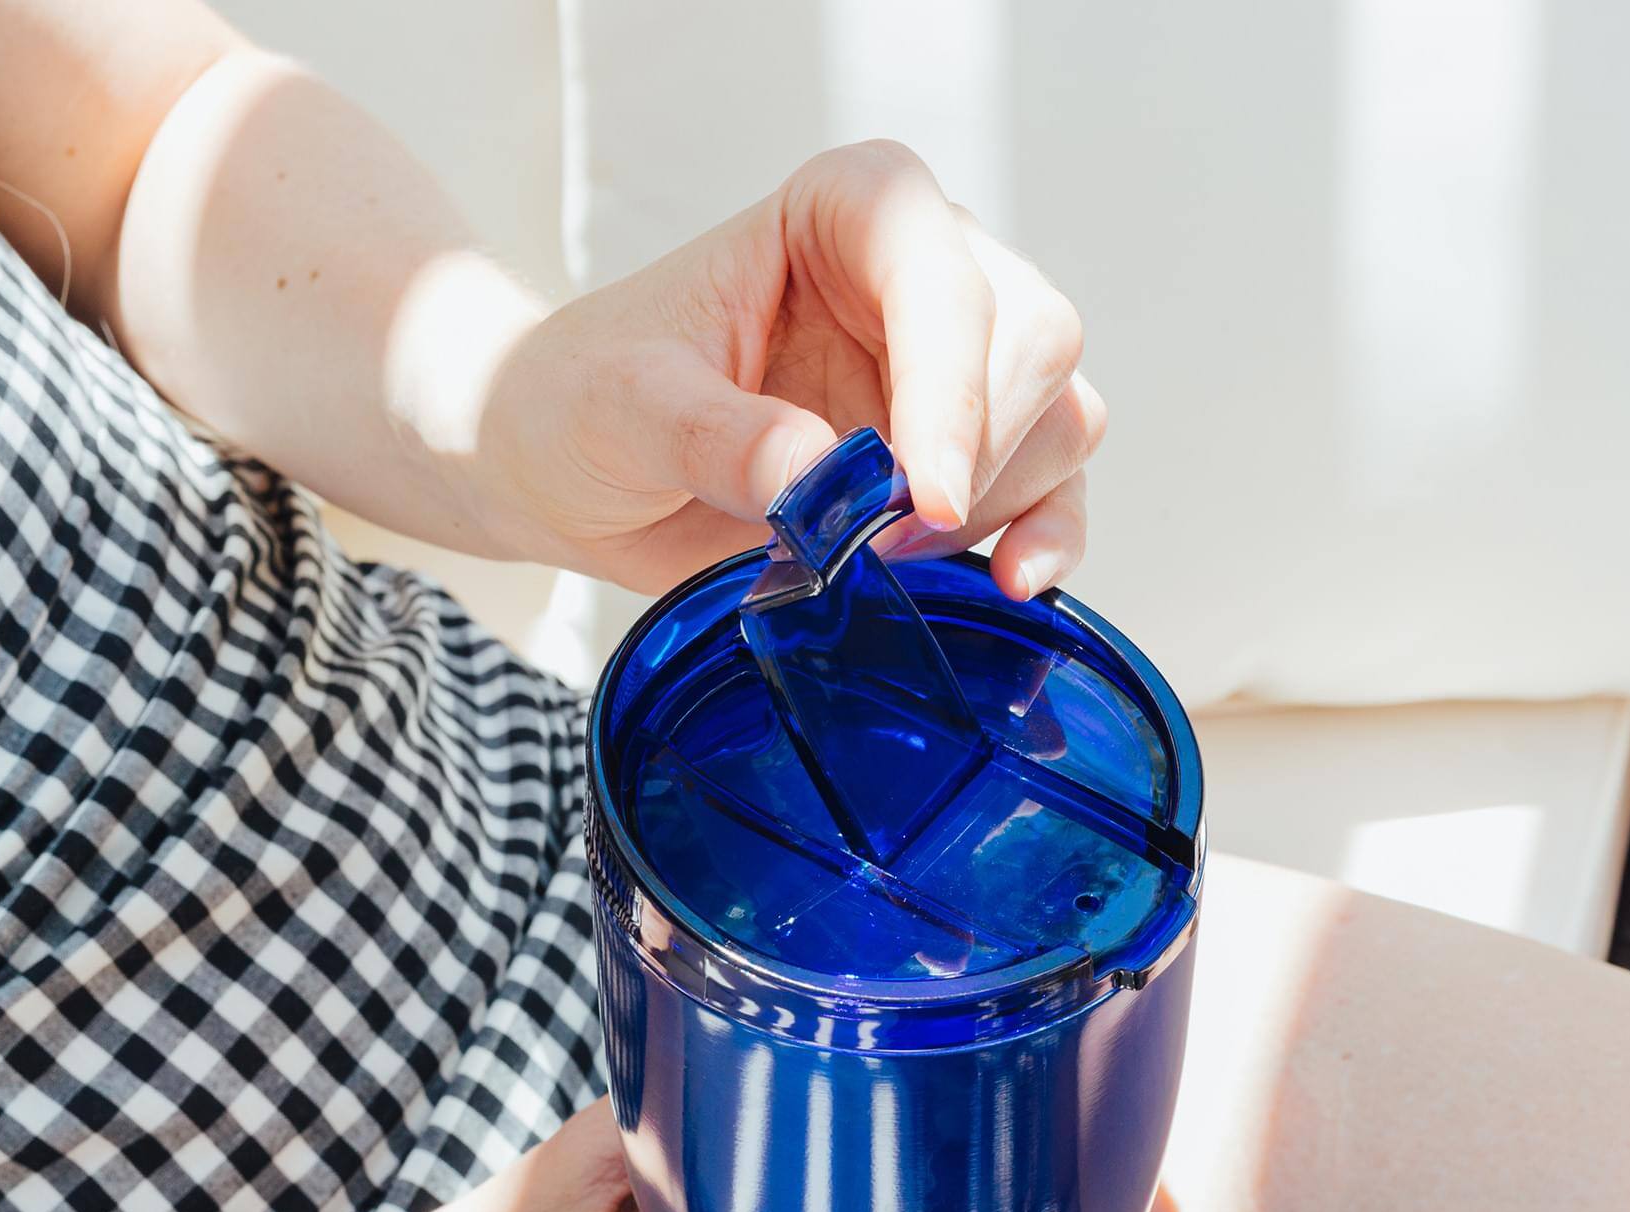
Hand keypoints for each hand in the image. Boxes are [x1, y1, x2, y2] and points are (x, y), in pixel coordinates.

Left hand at [473, 140, 1105, 596]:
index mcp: (847, 213)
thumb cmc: (586, 400)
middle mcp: (923, 273)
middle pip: (1032, 339)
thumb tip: (822, 477)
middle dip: (976, 452)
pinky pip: (1056, 487)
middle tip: (881, 539)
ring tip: (886, 557)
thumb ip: (715, 433)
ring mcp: (953, 366)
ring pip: (1059, 415)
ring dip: (998, 502)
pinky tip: (1012, 580)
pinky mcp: (963, 454)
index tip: (917, 495)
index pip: (941, 271)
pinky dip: (1049, 535)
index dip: (948, 385)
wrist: (570, 464)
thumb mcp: (622, 407)